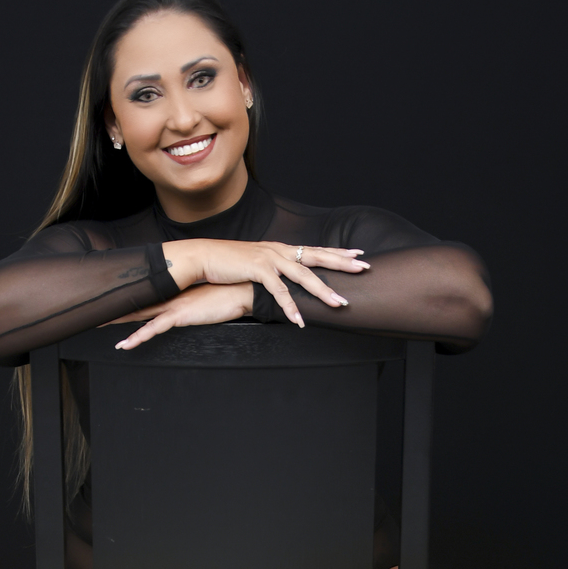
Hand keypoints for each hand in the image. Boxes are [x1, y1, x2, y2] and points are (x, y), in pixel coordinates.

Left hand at [113, 281, 255, 349]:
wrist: (242, 290)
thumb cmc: (229, 295)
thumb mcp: (206, 299)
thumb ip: (194, 303)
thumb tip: (192, 306)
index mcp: (175, 292)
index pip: (147, 295)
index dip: (129, 297)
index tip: (114, 298)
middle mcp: (170, 297)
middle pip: (136, 302)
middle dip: (115, 306)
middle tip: (94, 308)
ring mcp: (173, 305)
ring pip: (139, 314)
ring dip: (118, 320)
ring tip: (99, 324)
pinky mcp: (179, 315)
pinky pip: (154, 328)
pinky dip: (138, 337)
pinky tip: (126, 344)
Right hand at [161, 238, 368, 327]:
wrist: (203, 256)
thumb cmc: (228, 263)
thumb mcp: (256, 264)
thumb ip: (273, 270)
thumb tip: (284, 280)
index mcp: (281, 249)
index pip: (315, 249)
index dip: (337, 252)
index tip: (358, 254)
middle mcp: (279, 250)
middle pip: (317, 257)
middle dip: (342, 263)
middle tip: (364, 267)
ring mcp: (270, 259)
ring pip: (303, 275)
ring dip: (322, 291)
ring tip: (340, 303)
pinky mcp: (257, 269)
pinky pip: (279, 291)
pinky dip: (290, 306)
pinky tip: (299, 319)